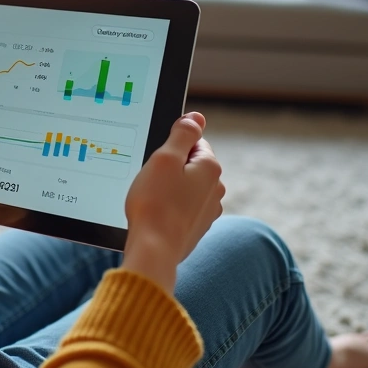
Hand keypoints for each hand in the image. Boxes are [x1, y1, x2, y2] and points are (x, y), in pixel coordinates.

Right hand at [120, 112, 223, 291]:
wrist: (154, 249)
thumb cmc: (155, 203)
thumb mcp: (164, 158)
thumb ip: (182, 134)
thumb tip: (196, 117)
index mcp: (210, 168)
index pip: (193, 142)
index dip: (170, 148)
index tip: (156, 162)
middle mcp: (216, 189)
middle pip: (190, 165)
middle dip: (170, 169)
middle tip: (151, 181)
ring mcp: (208, 211)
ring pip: (186, 188)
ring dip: (169, 190)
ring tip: (152, 200)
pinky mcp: (197, 228)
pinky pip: (182, 208)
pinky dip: (170, 209)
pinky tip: (156, 216)